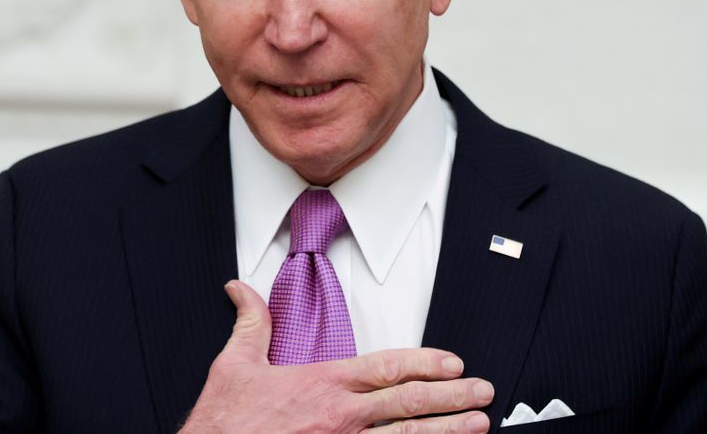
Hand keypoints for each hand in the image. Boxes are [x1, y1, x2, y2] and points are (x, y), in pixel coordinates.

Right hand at [180, 280, 493, 432]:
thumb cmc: (224, 422)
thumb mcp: (234, 364)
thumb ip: (251, 322)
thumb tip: (240, 288)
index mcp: (323, 384)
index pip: (385, 367)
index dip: (424, 363)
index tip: (453, 363)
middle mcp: (340, 417)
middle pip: (407, 404)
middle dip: (450, 398)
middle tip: (483, 393)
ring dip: (445, 432)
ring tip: (478, 426)